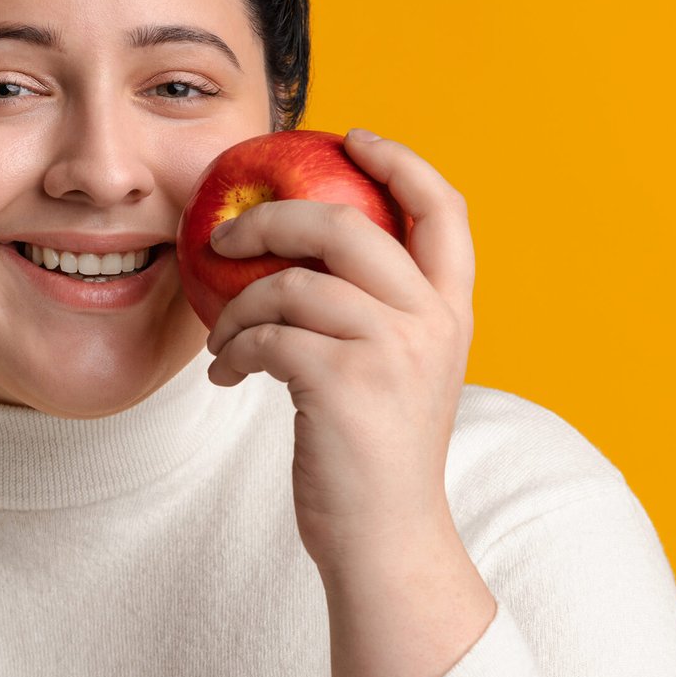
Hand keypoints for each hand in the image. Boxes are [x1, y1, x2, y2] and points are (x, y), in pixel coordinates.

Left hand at [203, 128, 475, 575]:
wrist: (386, 539)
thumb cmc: (379, 453)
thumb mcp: (404, 369)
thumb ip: (381, 310)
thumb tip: (307, 250)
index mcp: (451, 309)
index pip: (445, 208)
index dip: (401, 160)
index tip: (354, 138)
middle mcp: (432, 321)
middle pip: (345, 225)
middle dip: (271, 219)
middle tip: (224, 236)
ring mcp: (391, 351)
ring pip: (292, 284)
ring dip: (238, 308)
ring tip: (224, 340)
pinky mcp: (344, 385)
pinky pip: (267, 337)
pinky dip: (234, 353)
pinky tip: (227, 376)